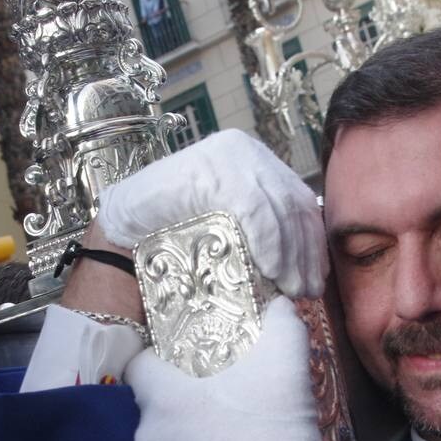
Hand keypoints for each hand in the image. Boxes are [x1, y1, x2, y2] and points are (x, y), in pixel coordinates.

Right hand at [95, 130, 328, 296]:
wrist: (123, 229)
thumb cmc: (173, 234)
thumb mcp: (229, 224)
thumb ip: (263, 228)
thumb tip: (306, 263)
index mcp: (254, 160)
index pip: (297, 199)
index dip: (312, 241)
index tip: (317, 276)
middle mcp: (246, 151)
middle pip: (292, 204)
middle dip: (305, 252)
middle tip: (308, 290)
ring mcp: (229, 156)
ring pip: (278, 207)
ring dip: (290, 253)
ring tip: (292, 287)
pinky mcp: (212, 169)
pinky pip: (253, 209)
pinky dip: (267, 242)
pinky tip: (271, 270)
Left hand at [125, 297, 327, 440]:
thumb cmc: (273, 427)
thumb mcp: (286, 360)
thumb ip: (278, 321)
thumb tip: (277, 303)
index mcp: (161, 392)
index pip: (140, 365)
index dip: (163, 363)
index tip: (191, 370)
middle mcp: (144, 432)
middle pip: (155, 410)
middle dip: (180, 408)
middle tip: (219, 412)